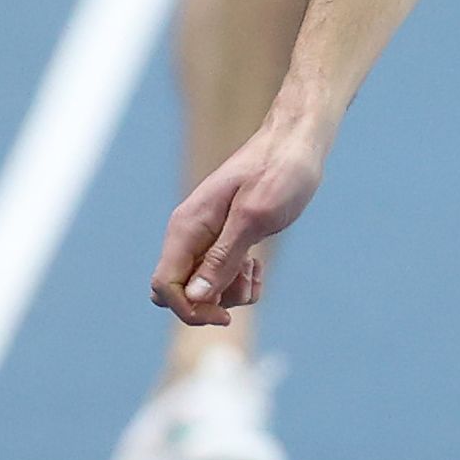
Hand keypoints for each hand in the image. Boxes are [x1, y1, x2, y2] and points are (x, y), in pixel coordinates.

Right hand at [151, 121, 326, 327]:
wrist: (296, 144)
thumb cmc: (278, 173)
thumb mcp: (254, 217)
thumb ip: (223, 257)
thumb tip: (194, 296)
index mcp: (187, 227)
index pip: (164, 286)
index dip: (188, 309)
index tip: (224, 314)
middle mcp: (190, 234)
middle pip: (179, 292)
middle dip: (208, 304)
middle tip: (244, 287)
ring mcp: (206, 237)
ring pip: (202, 288)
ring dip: (230, 291)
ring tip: (255, 267)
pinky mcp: (225, 239)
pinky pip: (220, 276)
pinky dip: (239, 280)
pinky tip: (257, 264)